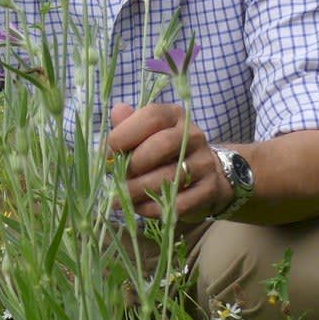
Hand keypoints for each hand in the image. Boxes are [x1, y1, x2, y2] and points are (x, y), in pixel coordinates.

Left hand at [106, 102, 232, 221]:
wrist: (205, 175)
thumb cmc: (164, 152)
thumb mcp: (147, 133)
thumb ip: (129, 124)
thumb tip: (116, 112)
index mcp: (175, 116)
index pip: (152, 116)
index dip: (126, 133)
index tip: (109, 150)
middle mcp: (193, 135)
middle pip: (161, 145)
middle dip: (133, 164)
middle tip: (116, 177)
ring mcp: (204, 163)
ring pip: (168, 177)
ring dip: (138, 190)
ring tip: (120, 196)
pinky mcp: (209, 189)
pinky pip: (178, 202)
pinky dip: (153, 207)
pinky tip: (139, 207)